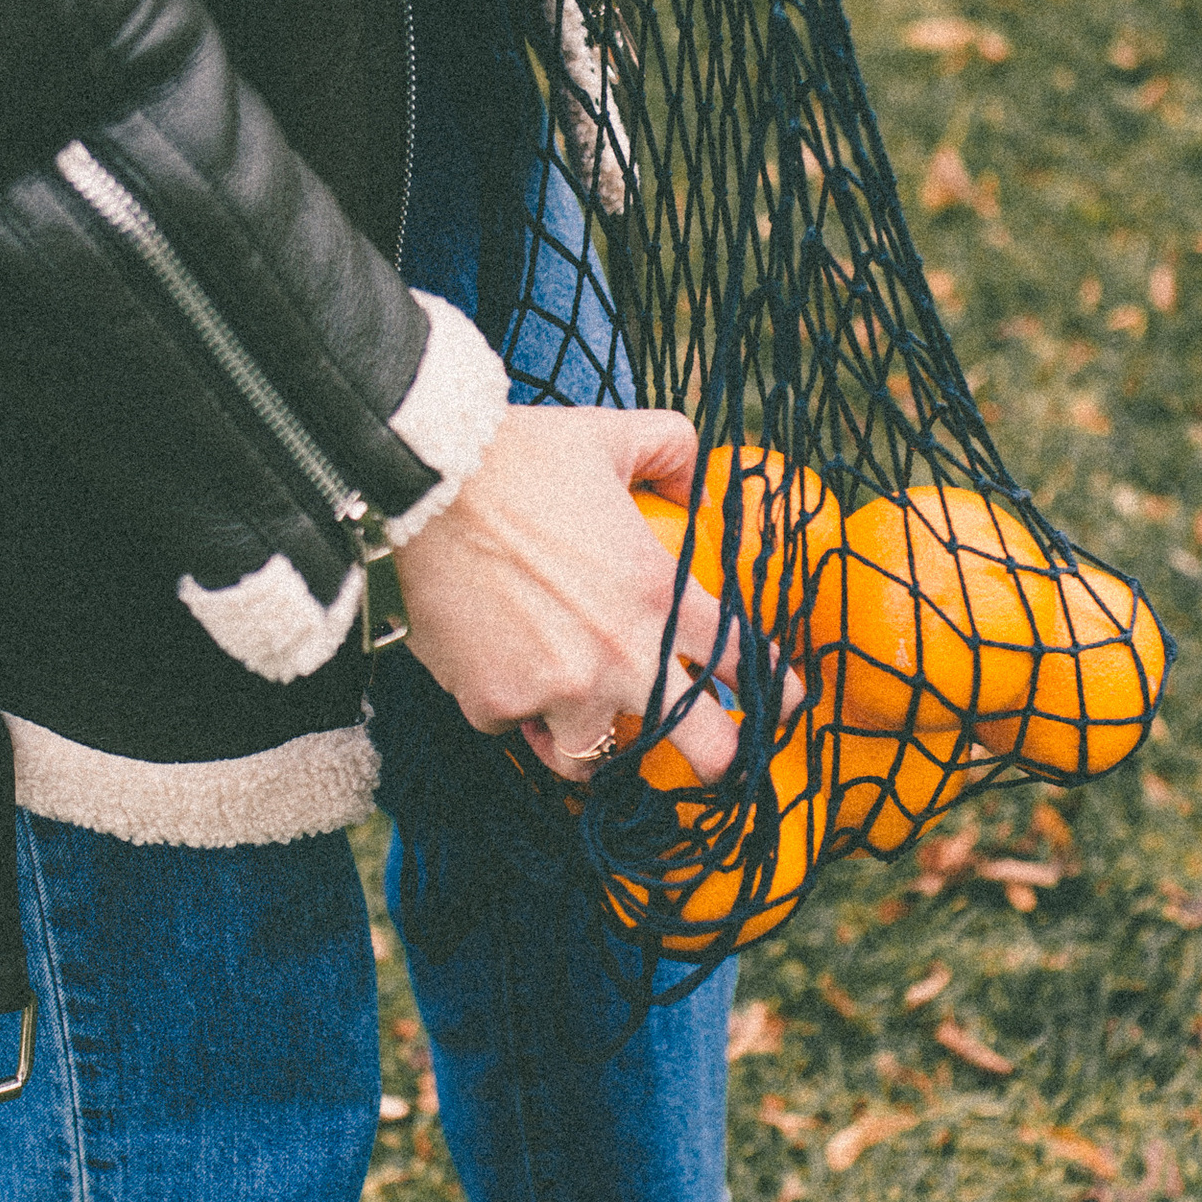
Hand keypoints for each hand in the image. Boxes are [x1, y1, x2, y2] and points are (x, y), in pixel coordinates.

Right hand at [395, 402, 746, 781]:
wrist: (421, 485)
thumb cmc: (518, 458)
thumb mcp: (609, 435)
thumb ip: (669, 449)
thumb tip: (696, 481)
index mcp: (660, 592)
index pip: (739, 656)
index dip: (772, 688)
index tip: (781, 704)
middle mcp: (622, 656)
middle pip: (701, 746)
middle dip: (717, 762)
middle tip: (712, 766)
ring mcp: (559, 690)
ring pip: (594, 758)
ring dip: (590, 742)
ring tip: (580, 724)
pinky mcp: (495, 707)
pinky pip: (514, 729)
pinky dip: (511, 711)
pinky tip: (496, 674)